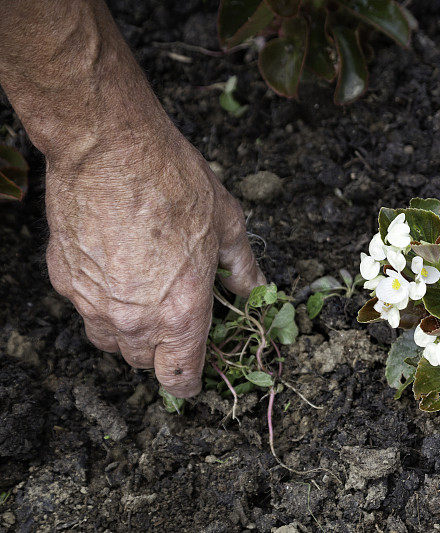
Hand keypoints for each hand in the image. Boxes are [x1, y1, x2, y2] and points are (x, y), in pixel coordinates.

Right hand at [45, 126, 264, 396]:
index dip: (190, 382)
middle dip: (163, 352)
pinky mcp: (65, 280)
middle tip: (178, 323)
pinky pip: (85, 309)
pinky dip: (101, 303)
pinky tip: (118, 271)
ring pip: (110, 341)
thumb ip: (242, 268)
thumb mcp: (227, 225)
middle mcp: (134, 319)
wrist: (109, 148)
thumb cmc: (174, 183)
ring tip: (149, 298)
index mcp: (181, 313)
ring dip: (130, 333)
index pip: (180, 377)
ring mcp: (92, 302)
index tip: (194, 378)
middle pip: (144, 362)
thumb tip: (256, 290)